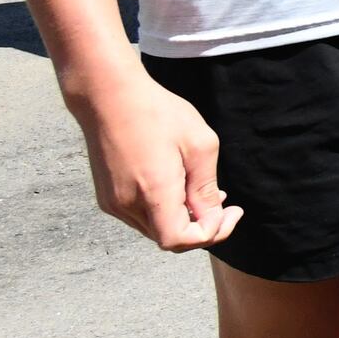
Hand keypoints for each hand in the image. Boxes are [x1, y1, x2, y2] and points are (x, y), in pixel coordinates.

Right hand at [73, 62, 241, 251]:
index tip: (232, 211)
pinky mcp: (106, 196)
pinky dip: (163, 210)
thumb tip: (212, 217)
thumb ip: (205, 188)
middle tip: (226, 204)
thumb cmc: (158, 114)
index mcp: (152, 193)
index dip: (211, 233)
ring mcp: (112, 202)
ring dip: (182, 219)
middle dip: (201, 227)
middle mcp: (127, 204)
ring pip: (154, 228)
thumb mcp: (199, 146)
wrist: (109, 96)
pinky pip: (140, 216)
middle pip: (168, 238)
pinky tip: (178, 187)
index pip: (179, 241)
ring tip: (204, 192)